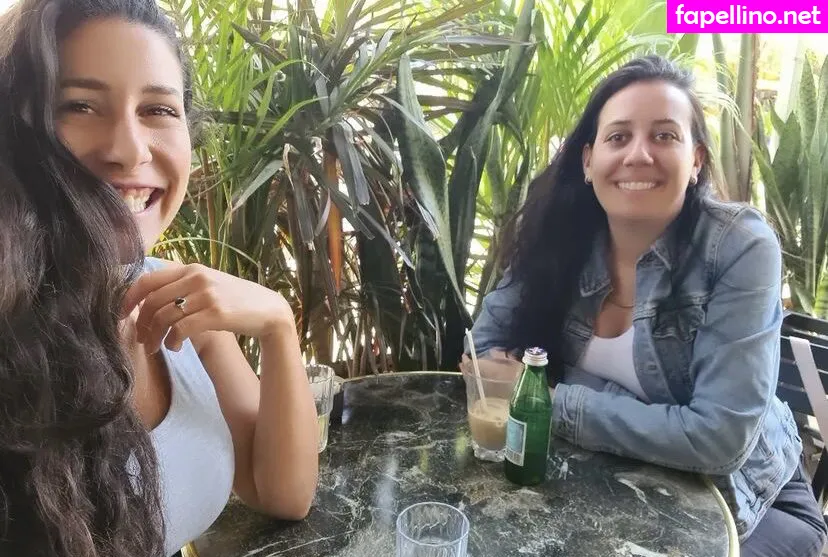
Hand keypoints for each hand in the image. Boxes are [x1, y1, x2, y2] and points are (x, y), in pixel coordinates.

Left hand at [122, 262, 294, 352]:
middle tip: (142, 340)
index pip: (147, 279)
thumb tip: (149, 301)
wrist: (270, 311)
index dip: (128, 299)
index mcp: (191, 269)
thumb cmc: (236, 301)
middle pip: (151, 301)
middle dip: (141, 324)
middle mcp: (197, 277)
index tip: (121, 316)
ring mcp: (207, 295)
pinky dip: (172, 342)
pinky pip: (181, 329)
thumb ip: (183, 287)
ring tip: (156, 348)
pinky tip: (175, 348)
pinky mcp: (216, 313)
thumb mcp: (209, 285)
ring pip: (164, 317)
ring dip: (154, 337)